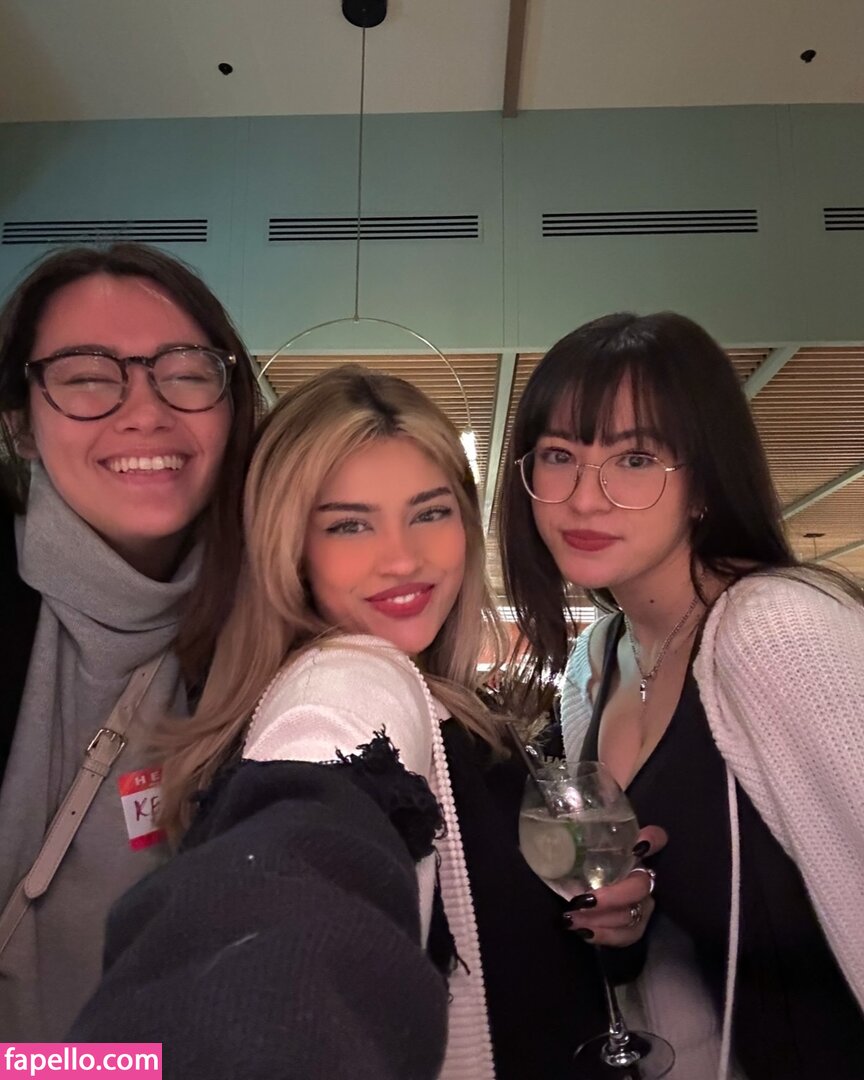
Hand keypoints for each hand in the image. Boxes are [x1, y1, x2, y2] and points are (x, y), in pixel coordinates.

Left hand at [562, 825, 666, 946]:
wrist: (579, 900)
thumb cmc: (578, 868)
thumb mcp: (577, 855)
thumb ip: (574, 846)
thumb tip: (555, 844)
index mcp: (630, 852)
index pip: (655, 838)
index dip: (653, 839)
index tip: (639, 846)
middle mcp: (642, 876)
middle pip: (640, 886)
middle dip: (612, 897)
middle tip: (583, 900)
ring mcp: (643, 903)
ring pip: (632, 914)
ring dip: (601, 919)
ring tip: (571, 919)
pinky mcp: (637, 926)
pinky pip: (627, 935)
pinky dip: (604, 935)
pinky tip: (583, 932)